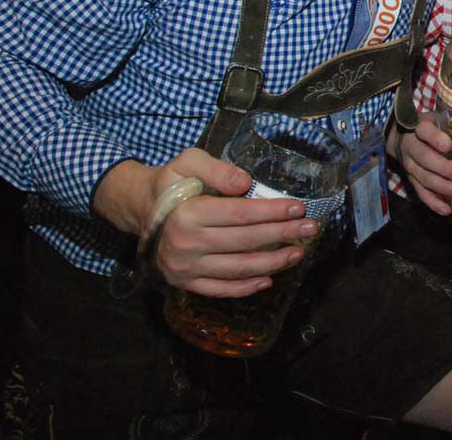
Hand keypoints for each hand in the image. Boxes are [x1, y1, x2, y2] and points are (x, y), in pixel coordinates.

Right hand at [146, 149, 317, 297]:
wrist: (141, 209)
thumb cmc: (171, 183)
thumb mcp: (187, 162)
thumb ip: (217, 169)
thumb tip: (246, 183)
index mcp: (187, 213)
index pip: (240, 214)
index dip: (272, 212)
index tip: (298, 208)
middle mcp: (185, 244)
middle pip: (245, 242)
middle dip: (282, 235)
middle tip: (310, 228)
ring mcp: (184, 267)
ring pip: (238, 268)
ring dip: (273, 263)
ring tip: (298, 252)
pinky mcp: (185, 282)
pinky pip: (220, 289)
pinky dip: (247, 287)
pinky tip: (269, 278)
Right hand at [387, 114, 451, 215]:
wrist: (400, 137)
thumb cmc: (427, 126)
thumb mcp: (437, 118)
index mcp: (418, 128)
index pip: (424, 131)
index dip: (435, 138)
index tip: (448, 146)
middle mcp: (411, 147)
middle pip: (423, 158)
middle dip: (442, 167)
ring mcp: (409, 165)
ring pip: (423, 177)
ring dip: (442, 187)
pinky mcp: (410, 179)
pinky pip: (420, 192)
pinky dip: (433, 202)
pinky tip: (446, 210)